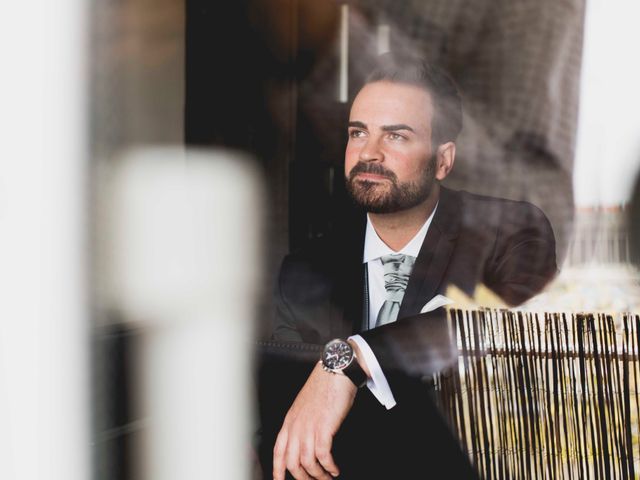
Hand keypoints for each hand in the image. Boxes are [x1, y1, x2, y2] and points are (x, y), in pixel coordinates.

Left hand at [273, 362, 356, 478]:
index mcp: (290, 420)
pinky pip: (323, 456)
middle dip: (303, 477)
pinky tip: (335, 468)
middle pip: (292, 463)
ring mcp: (309, 427)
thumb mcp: (305, 406)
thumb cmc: (324, 386)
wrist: (335, 371)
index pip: (278, 451)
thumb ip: (302, 422)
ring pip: (307, 463)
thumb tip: (306, 440)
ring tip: (328, 476)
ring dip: (319, 475)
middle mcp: (296, 426)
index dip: (277, 469)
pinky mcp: (324, 427)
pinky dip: (329, 466)